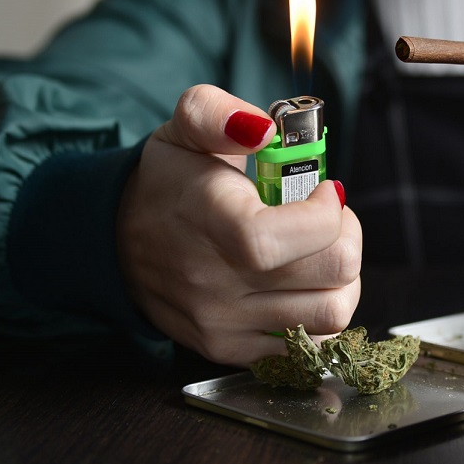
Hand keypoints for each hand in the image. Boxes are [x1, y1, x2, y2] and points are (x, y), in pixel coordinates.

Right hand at [117, 84, 361, 364]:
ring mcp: (223, 323)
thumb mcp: (187, 124)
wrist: (117, 239)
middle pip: (330, 274)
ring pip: (333, 314)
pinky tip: (305, 284)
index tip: (327, 191)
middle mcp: (213, 281)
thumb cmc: (170, 179)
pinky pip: (312, 345)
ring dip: (343, 277)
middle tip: (329, 218)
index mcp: (208, 219)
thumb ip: (218, 113)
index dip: (326, 215)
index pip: (278, 239)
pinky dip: (323, 313)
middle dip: (346, 236)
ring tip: (320, 250)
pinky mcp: (231, 350)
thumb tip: (262, 129)